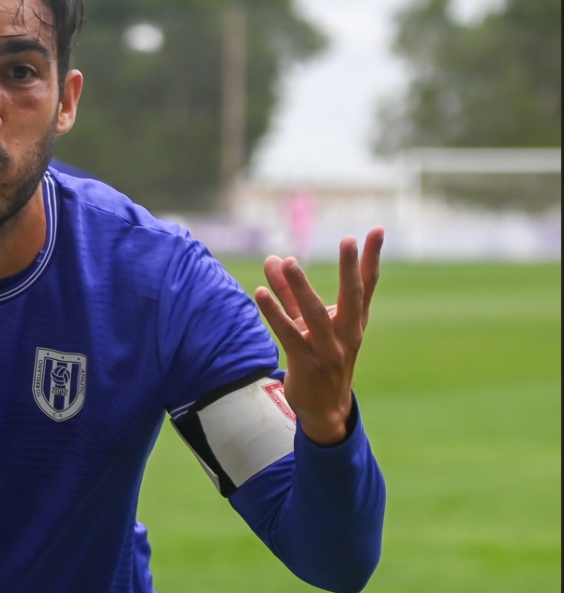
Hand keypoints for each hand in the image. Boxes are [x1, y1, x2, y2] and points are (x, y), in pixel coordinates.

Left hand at [253, 227, 383, 445]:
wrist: (324, 407)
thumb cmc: (318, 356)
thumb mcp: (307, 322)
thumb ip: (289, 291)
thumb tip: (274, 258)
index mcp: (354, 321)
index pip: (367, 285)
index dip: (371, 258)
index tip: (377, 230)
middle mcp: (347, 333)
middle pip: (352, 296)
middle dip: (350, 268)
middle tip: (348, 240)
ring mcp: (329, 350)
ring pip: (316, 314)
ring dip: (301, 287)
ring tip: (289, 261)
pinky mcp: (306, 363)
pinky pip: (288, 334)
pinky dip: (274, 313)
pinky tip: (260, 293)